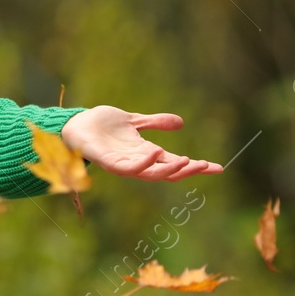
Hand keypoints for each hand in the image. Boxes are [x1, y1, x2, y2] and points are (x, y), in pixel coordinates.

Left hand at [58, 106, 220, 181]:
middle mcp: (137, 162)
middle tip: (206, 166)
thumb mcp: (135, 121)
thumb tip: (180, 123)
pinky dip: (142, 163)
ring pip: (150, 174)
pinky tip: (154, 153)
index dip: (196, 167)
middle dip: (188, 171)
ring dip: (169, 170)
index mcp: (146, 154)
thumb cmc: (103, 125)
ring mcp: (123, 164)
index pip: (176, 163)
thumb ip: (155, 123)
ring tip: (187, 162)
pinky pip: (127, 167)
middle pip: (167, 172)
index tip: (218, 167)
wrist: (76, 124)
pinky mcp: (108, 162)